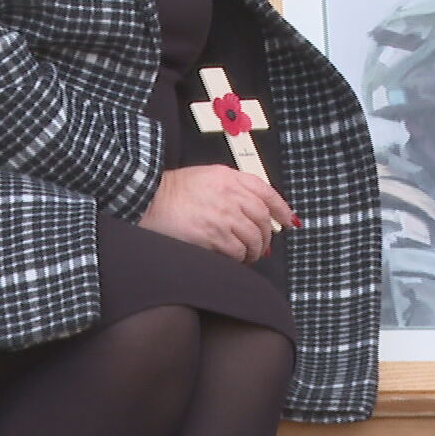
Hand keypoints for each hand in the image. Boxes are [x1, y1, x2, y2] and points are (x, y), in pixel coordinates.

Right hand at [138, 164, 296, 263]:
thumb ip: (231, 188)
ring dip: (254, 250)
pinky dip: (239, 257)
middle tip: (262, 245)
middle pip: (262, 217)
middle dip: (266, 235)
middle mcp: (229, 193)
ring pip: (253, 237)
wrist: (147, 199)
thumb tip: (254, 210)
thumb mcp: (206, 177)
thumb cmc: (172, 191)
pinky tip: (233, 258)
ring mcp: (222, 214)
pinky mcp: (212, 234)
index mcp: (228, 177)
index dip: (280, 207)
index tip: (286, 220)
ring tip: (247, 255)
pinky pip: (237, 251)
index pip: (265, 191)